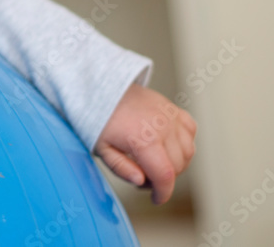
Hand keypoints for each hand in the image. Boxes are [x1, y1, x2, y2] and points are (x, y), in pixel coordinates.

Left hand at [94, 83, 196, 204]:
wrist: (100, 88)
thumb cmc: (98, 118)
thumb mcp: (101, 148)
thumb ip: (121, 168)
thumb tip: (141, 182)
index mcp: (142, 139)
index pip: (164, 176)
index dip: (163, 193)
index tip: (157, 199)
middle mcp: (161, 127)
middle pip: (177, 166)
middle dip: (163, 178)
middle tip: (143, 175)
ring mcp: (170, 116)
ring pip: (188, 151)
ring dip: (176, 163)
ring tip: (153, 161)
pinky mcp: (173, 108)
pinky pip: (190, 131)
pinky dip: (184, 143)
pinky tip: (167, 145)